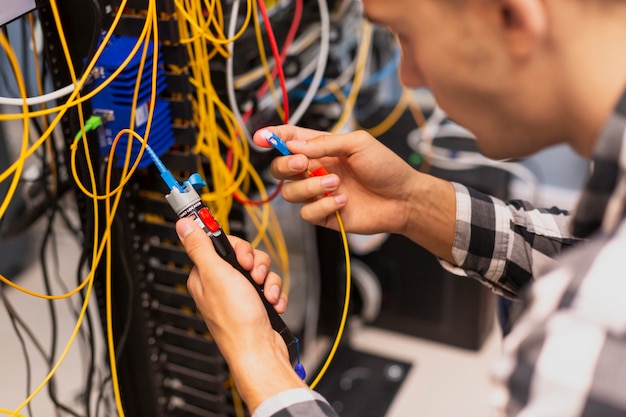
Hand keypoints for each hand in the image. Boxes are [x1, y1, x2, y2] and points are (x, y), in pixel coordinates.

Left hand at [176, 218, 305, 411]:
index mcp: (204, 276)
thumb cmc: (236, 320)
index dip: (235, 246)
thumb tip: (183, 224)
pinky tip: (272, 303)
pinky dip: (275, 294)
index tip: (241, 254)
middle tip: (253, 274)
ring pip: (259, 270)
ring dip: (269, 280)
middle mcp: (220, 284)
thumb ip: (200, 246)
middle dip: (255, 263)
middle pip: (243, 255)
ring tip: (266, 293)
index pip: (219, 244)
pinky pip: (270, 286)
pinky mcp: (256, 304)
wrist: (260, 351)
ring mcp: (239, 295)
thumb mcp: (216, 274)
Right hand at [254, 125, 418, 233]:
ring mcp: (318, 193)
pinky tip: (343, 200)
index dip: (272, 138)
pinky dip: (324, 205)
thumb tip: (293, 145)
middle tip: (303, 163)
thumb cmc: (385, 167)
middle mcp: (316, 170)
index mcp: (322, 148)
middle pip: (280, 169)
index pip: (289, 140)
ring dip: (310, 186)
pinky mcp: (324, 215)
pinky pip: (307, 213)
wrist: (404, 198)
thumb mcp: (358, 143)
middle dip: (285, 165)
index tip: (261, 138)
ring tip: (336, 182)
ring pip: (290, 193)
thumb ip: (324, 143)